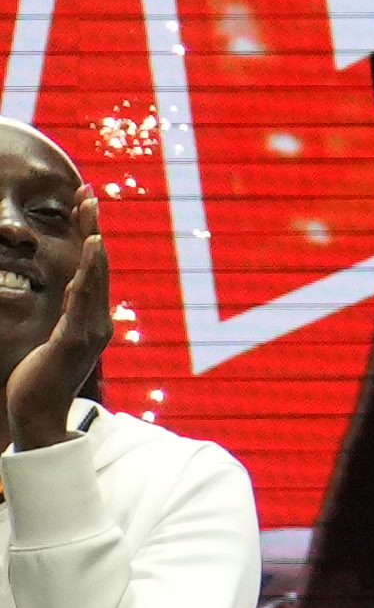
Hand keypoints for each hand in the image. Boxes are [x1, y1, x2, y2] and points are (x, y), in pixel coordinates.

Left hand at [0, 154, 100, 444]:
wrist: (38, 413)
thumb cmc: (42, 380)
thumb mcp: (55, 339)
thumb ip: (69, 314)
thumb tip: (74, 290)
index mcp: (94, 320)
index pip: (95, 270)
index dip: (91, 235)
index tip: (86, 205)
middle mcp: (100, 321)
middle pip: (98, 265)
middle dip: (92, 226)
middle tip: (88, 193)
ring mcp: (92, 329)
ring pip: (95, 274)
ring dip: (92, 237)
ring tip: (89, 208)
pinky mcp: (77, 337)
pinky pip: (85, 296)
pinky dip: (91, 268)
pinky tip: (93, 246)